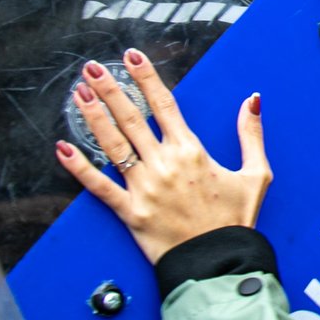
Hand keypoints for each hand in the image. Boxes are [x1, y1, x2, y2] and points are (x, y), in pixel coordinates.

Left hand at [56, 51, 271, 264]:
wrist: (218, 262)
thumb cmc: (236, 221)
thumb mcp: (256, 174)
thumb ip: (251, 135)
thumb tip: (252, 101)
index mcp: (191, 152)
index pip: (164, 104)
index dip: (146, 78)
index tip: (132, 57)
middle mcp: (163, 164)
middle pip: (131, 117)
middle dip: (110, 88)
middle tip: (92, 68)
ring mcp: (144, 187)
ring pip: (112, 144)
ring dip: (93, 116)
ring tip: (79, 94)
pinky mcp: (130, 212)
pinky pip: (99, 186)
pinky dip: (79, 167)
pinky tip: (63, 148)